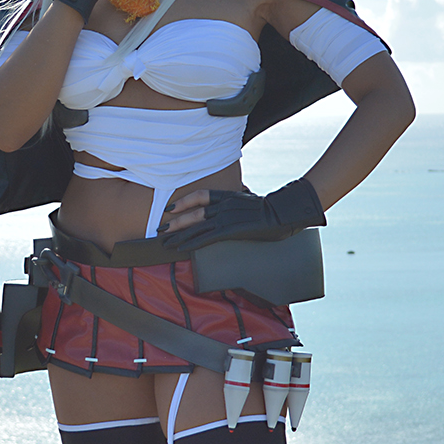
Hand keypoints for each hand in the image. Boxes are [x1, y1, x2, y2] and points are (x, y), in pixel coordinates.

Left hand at [158, 178, 325, 249]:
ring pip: (196, 225)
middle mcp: (224, 204)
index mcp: (228, 195)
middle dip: (174, 221)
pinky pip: (206, 237)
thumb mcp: (252, 202)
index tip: (171, 208)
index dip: (184, 201)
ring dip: (178, 234)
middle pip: (193, 211)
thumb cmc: (272, 209)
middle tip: (160, 228)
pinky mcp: (230, 230)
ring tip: (165, 241)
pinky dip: (192, 242)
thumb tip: (236, 209)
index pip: (200, 195)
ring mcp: (226, 217)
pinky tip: (182, 248)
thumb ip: (239, 204)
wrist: (283, 211)